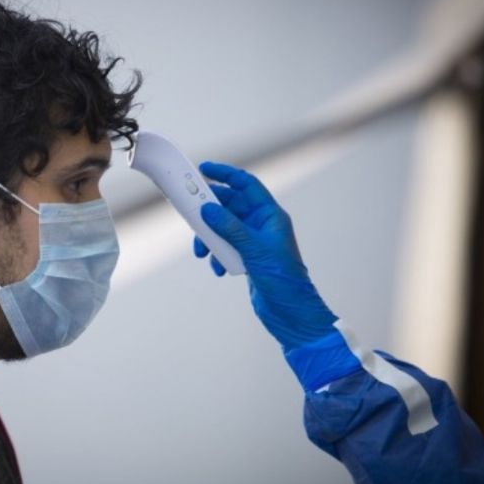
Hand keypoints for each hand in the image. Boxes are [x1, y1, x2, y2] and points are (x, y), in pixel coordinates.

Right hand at [194, 161, 337, 350]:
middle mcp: (262, 226)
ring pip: (223, 229)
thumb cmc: (284, 281)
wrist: (291, 314)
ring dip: (210, 238)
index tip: (204, 169)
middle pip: (230, 207)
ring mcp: (253, 242)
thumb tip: (209, 210)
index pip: (246, 185)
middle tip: (192, 213)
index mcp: (270, 216)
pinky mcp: (246, 259)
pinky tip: (218, 268)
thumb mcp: (255, 250)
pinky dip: (217, 255)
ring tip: (202, 252)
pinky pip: (224, 248)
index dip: (226, 174)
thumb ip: (230, 228)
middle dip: (210, 212)